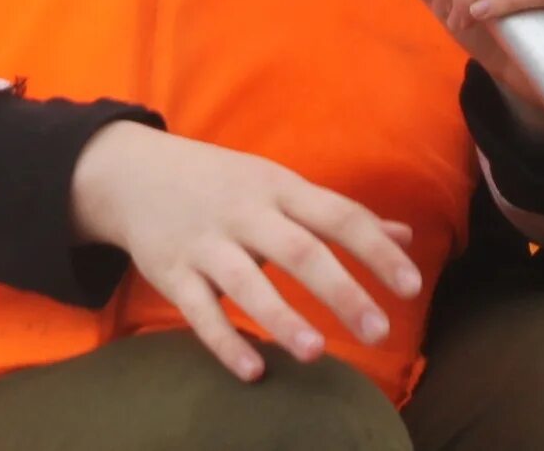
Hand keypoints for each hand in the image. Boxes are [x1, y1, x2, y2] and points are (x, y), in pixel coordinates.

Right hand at [67, 120, 420, 381]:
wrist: (132, 172)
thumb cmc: (223, 183)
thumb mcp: (279, 185)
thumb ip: (338, 214)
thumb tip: (405, 236)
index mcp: (279, 188)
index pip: (337, 215)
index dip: (375, 249)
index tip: (411, 286)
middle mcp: (245, 212)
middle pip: (299, 250)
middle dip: (341, 291)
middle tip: (380, 331)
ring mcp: (206, 242)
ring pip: (247, 282)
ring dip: (282, 317)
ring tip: (317, 353)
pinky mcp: (171, 272)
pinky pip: (199, 311)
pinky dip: (225, 342)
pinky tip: (254, 371)